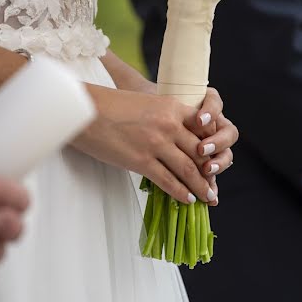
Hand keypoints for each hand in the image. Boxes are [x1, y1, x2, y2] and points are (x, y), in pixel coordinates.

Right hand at [76, 87, 230, 204]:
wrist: (85, 110)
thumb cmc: (112, 105)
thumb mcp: (147, 103)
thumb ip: (166, 116)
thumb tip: (177, 136)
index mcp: (172, 106)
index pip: (203, 129)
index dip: (213, 147)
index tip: (216, 159)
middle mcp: (169, 125)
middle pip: (199, 152)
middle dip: (210, 172)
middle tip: (215, 186)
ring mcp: (156, 144)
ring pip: (188, 169)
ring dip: (201, 186)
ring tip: (208, 197)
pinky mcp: (141, 161)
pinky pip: (167, 180)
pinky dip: (180, 192)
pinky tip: (187, 199)